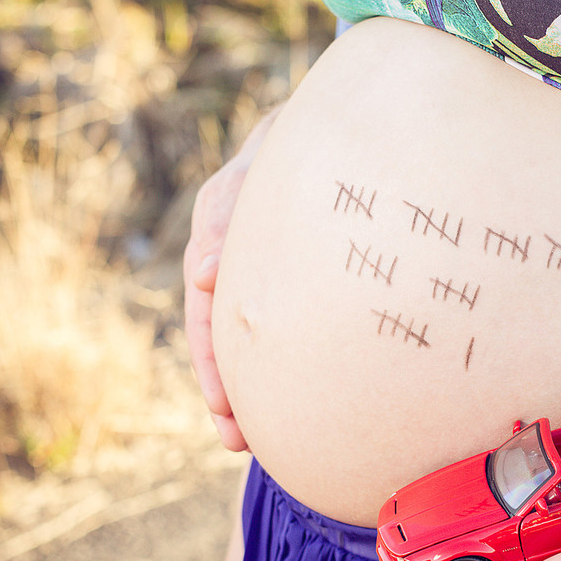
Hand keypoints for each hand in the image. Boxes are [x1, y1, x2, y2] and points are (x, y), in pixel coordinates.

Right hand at [183, 106, 280, 450]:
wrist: (356, 122)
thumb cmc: (308, 134)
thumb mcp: (267, 158)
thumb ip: (233, 208)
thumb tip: (205, 276)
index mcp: (226, 223)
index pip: (209, 303)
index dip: (213, 357)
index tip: (223, 406)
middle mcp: (246, 249)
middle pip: (226, 331)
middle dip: (228, 386)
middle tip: (235, 438)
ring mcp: (275, 259)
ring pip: (256, 331)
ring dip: (254, 385)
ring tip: (254, 437)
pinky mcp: (310, 270)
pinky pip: (294, 320)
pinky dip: (292, 360)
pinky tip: (303, 398)